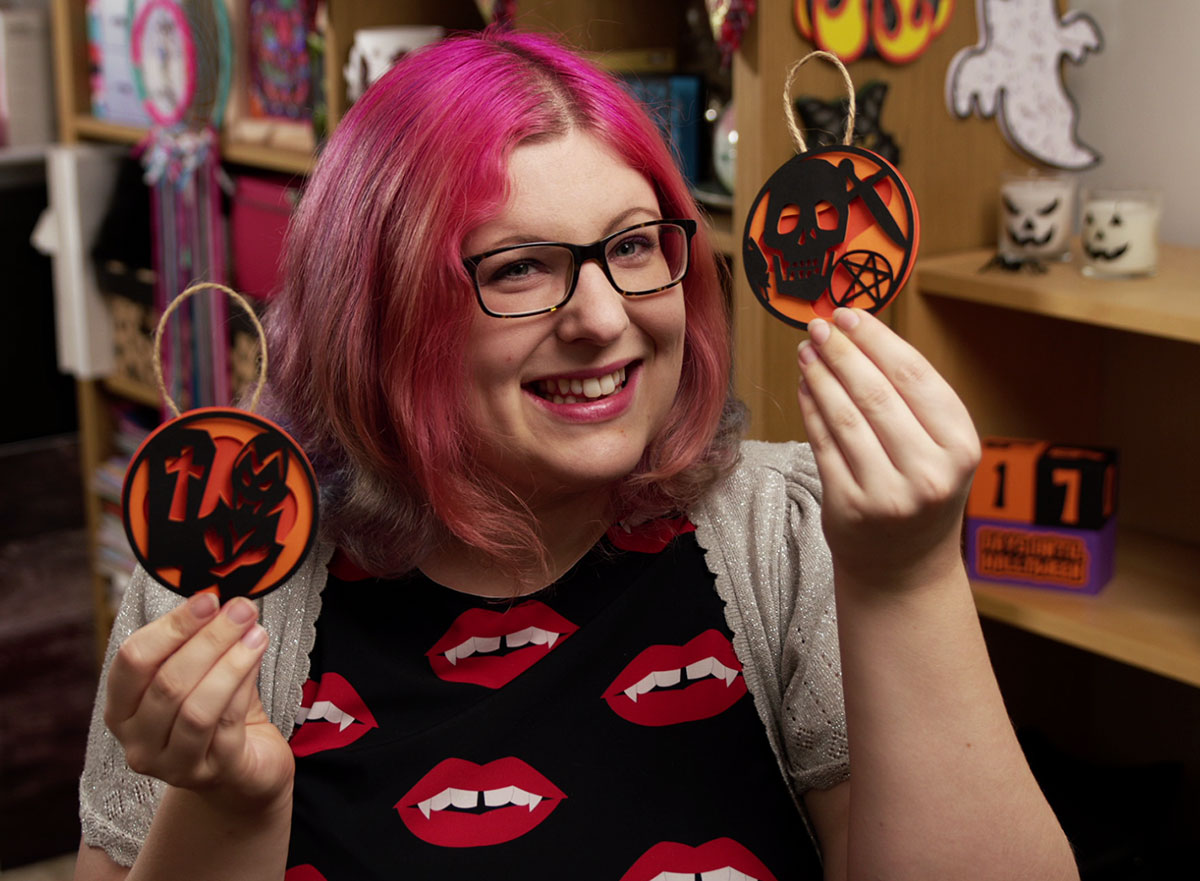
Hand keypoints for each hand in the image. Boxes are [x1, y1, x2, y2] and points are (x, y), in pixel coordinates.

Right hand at [104, 593, 294, 811]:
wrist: (245, 771)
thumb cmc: (218, 713)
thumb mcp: (200, 675)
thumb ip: (201, 643)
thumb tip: (224, 601)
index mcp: (122, 708)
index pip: (132, 661)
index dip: (171, 627)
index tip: (208, 599)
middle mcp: (138, 741)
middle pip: (167, 682)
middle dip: (209, 639)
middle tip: (242, 609)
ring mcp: (172, 765)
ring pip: (196, 707)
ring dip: (230, 662)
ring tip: (256, 632)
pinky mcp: (213, 773)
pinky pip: (227, 724)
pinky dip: (244, 685)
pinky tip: (257, 657)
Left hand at [796, 308, 980, 589]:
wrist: (905, 567)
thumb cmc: (922, 491)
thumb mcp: (941, 448)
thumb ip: (913, 399)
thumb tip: (862, 334)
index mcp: (961, 446)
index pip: (915, 377)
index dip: (877, 340)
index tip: (851, 314)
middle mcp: (929, 472)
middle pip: (876, 394)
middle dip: (842, 352)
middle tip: (820, 326)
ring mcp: (887, 494)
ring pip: (844, 418)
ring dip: (820, 377)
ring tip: (807, 351)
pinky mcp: (849, 508)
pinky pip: (823, 446)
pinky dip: (810, 410)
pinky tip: (805, 386)